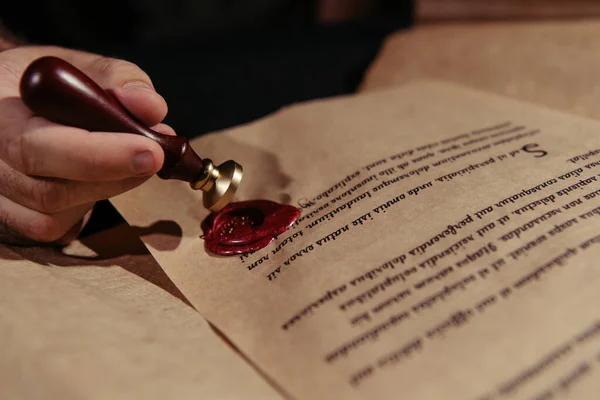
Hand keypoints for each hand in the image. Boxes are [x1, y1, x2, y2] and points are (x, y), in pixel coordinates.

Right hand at [0, 45, 172, 244]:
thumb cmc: (42, 85)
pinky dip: (84, 206)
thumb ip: (115, 77)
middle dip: (113, 177)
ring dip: (103, 191)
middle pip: (47, 192)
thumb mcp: (73, 64)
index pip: (36, 147)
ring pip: (51, 216)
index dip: (99, 157)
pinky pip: (51, 227)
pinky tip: (98, 178)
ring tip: (127, 160)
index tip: (150, 152)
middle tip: (156, 156)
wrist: (6, 102)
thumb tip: (151, 107)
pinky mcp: (8, 217)